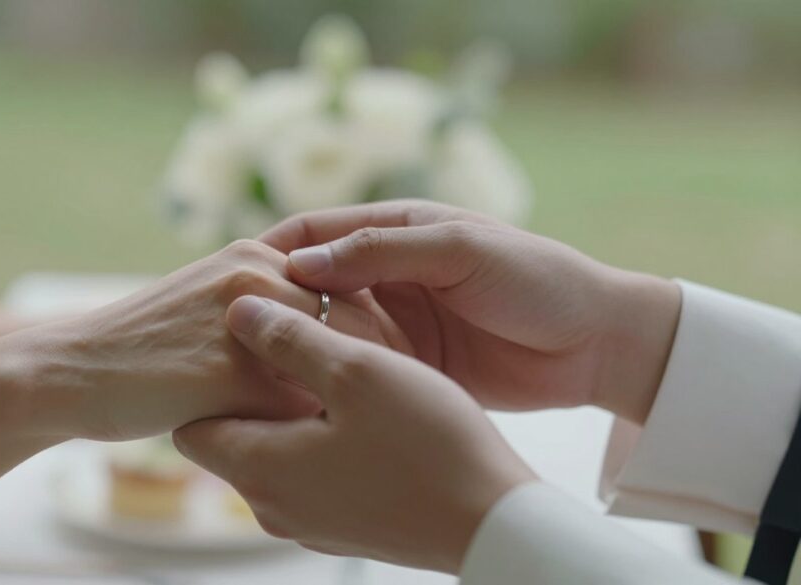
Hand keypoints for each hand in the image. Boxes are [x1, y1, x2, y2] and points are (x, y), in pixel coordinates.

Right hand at [25, 240, 411, 439]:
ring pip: (339, 357)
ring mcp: (244, 320)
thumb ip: (269, 311)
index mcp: (257, 254)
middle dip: (394, 359)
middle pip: (359, 316)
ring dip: (366, 394)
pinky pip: (300, 402)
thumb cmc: (147, 348)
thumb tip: (325, 345)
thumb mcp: (212, 305)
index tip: (414, 364)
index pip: (352, 281)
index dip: (388, 323)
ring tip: (387, 427)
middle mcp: (257, 274)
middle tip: (417, 402)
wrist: (75, 371)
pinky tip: (334, 450)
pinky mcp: (229, 371)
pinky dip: (322, 427)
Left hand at [174, 296, 535, 573]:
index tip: (238, 344)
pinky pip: (311, 475)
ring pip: (276, 455)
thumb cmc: (427, 444)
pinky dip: (320, 441)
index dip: (208, 380)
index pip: (191, 427)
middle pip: (233, 440)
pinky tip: (364, 414)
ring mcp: (309, 523)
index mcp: (260, 470)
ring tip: (331, 371)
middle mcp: (273, 506)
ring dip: (291, 414)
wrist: (493, 523)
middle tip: (287, 342)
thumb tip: (236, 311)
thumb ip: (287, 339)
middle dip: (251, 391)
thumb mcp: (355, 371)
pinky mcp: (345, 526)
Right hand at [260, 201, 681, 424]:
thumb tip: (303, 263)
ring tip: (255, 374)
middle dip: (272, 307)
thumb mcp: (460, 250)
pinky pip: (359, 369)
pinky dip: (331, 380)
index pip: (314, 233)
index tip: (231, 281)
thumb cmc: (537, 279)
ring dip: (297, 348)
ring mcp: (397, 324)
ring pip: (328, 332)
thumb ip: (382, 252)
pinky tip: (302, 399)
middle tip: (230, 338)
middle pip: (310, 287)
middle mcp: (387, 277)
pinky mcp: (410, 367)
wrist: (596, 342)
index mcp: (395, 232)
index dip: (270, 253)